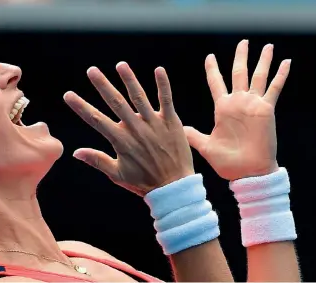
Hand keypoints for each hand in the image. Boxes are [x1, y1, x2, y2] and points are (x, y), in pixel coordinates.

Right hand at [64, 62, 193, 195]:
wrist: (174, 187)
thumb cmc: (144, 182)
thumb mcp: (117, 174)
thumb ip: (97, 160)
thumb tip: (75, 152)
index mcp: (121, 141)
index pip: (96, 120)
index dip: (81, 106)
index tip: (68, 95)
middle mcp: (136, 129)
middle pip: (116, 103)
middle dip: (102, 85)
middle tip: (91, 70)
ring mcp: (154, 124)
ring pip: (139, 97)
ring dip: (129, 79)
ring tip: (120, 65)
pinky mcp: (171, 122)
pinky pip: (166, 100)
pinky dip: (163, 85)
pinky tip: (158, 70)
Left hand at [184, 40, 290, 180]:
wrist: (246, 173)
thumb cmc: (227, 163)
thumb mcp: (206, 146)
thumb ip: (193, 135)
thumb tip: (178, 128)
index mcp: (222, 109)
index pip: (216, 82)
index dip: (213, 69)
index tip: (210, 56)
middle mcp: (238, 103)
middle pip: (238, 73)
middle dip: (241, 57)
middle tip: (243, 42)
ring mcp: (252, 105)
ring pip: (258, 76)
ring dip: (263, 61)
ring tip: (267, 46)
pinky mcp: (266, 110)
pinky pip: (274, 89)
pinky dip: (280, 75)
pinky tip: (286, 62)